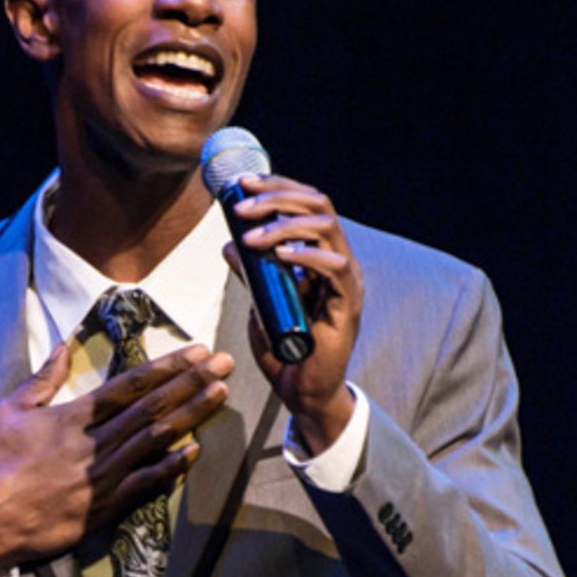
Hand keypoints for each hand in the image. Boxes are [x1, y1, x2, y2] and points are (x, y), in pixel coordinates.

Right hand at [0, 339, 233, 573]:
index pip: (131, 384)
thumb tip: (61, 346)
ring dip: (192, 414)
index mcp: (73, 416)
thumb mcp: (9, 411)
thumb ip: (41, 379)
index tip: (196, 352)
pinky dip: (172, 466)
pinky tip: (196, 450)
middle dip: (192, 382)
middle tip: (224, 363)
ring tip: (220, 394)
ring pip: (157, 438)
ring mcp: (104, 476)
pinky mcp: (105, 506)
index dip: (168, 366)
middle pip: (153, 406)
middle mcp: (96, 442)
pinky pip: (146, 483)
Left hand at [227, 174, 363, 453]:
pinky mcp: (348, 304)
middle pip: (317, 204)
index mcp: (320, 253)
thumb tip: (229, 244)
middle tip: (240, 207)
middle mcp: (338, 260)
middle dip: (276, 198)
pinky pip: (335, 266)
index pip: (306, 203)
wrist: (301, 391)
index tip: (242, 185)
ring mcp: (346, 280)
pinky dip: (308, 254)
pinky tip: (281, 254)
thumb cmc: (285, 349)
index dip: (276, 187)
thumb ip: (251, 273)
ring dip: (283, 224)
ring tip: (250, 236)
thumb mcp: (260, 303)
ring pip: (326, 227)